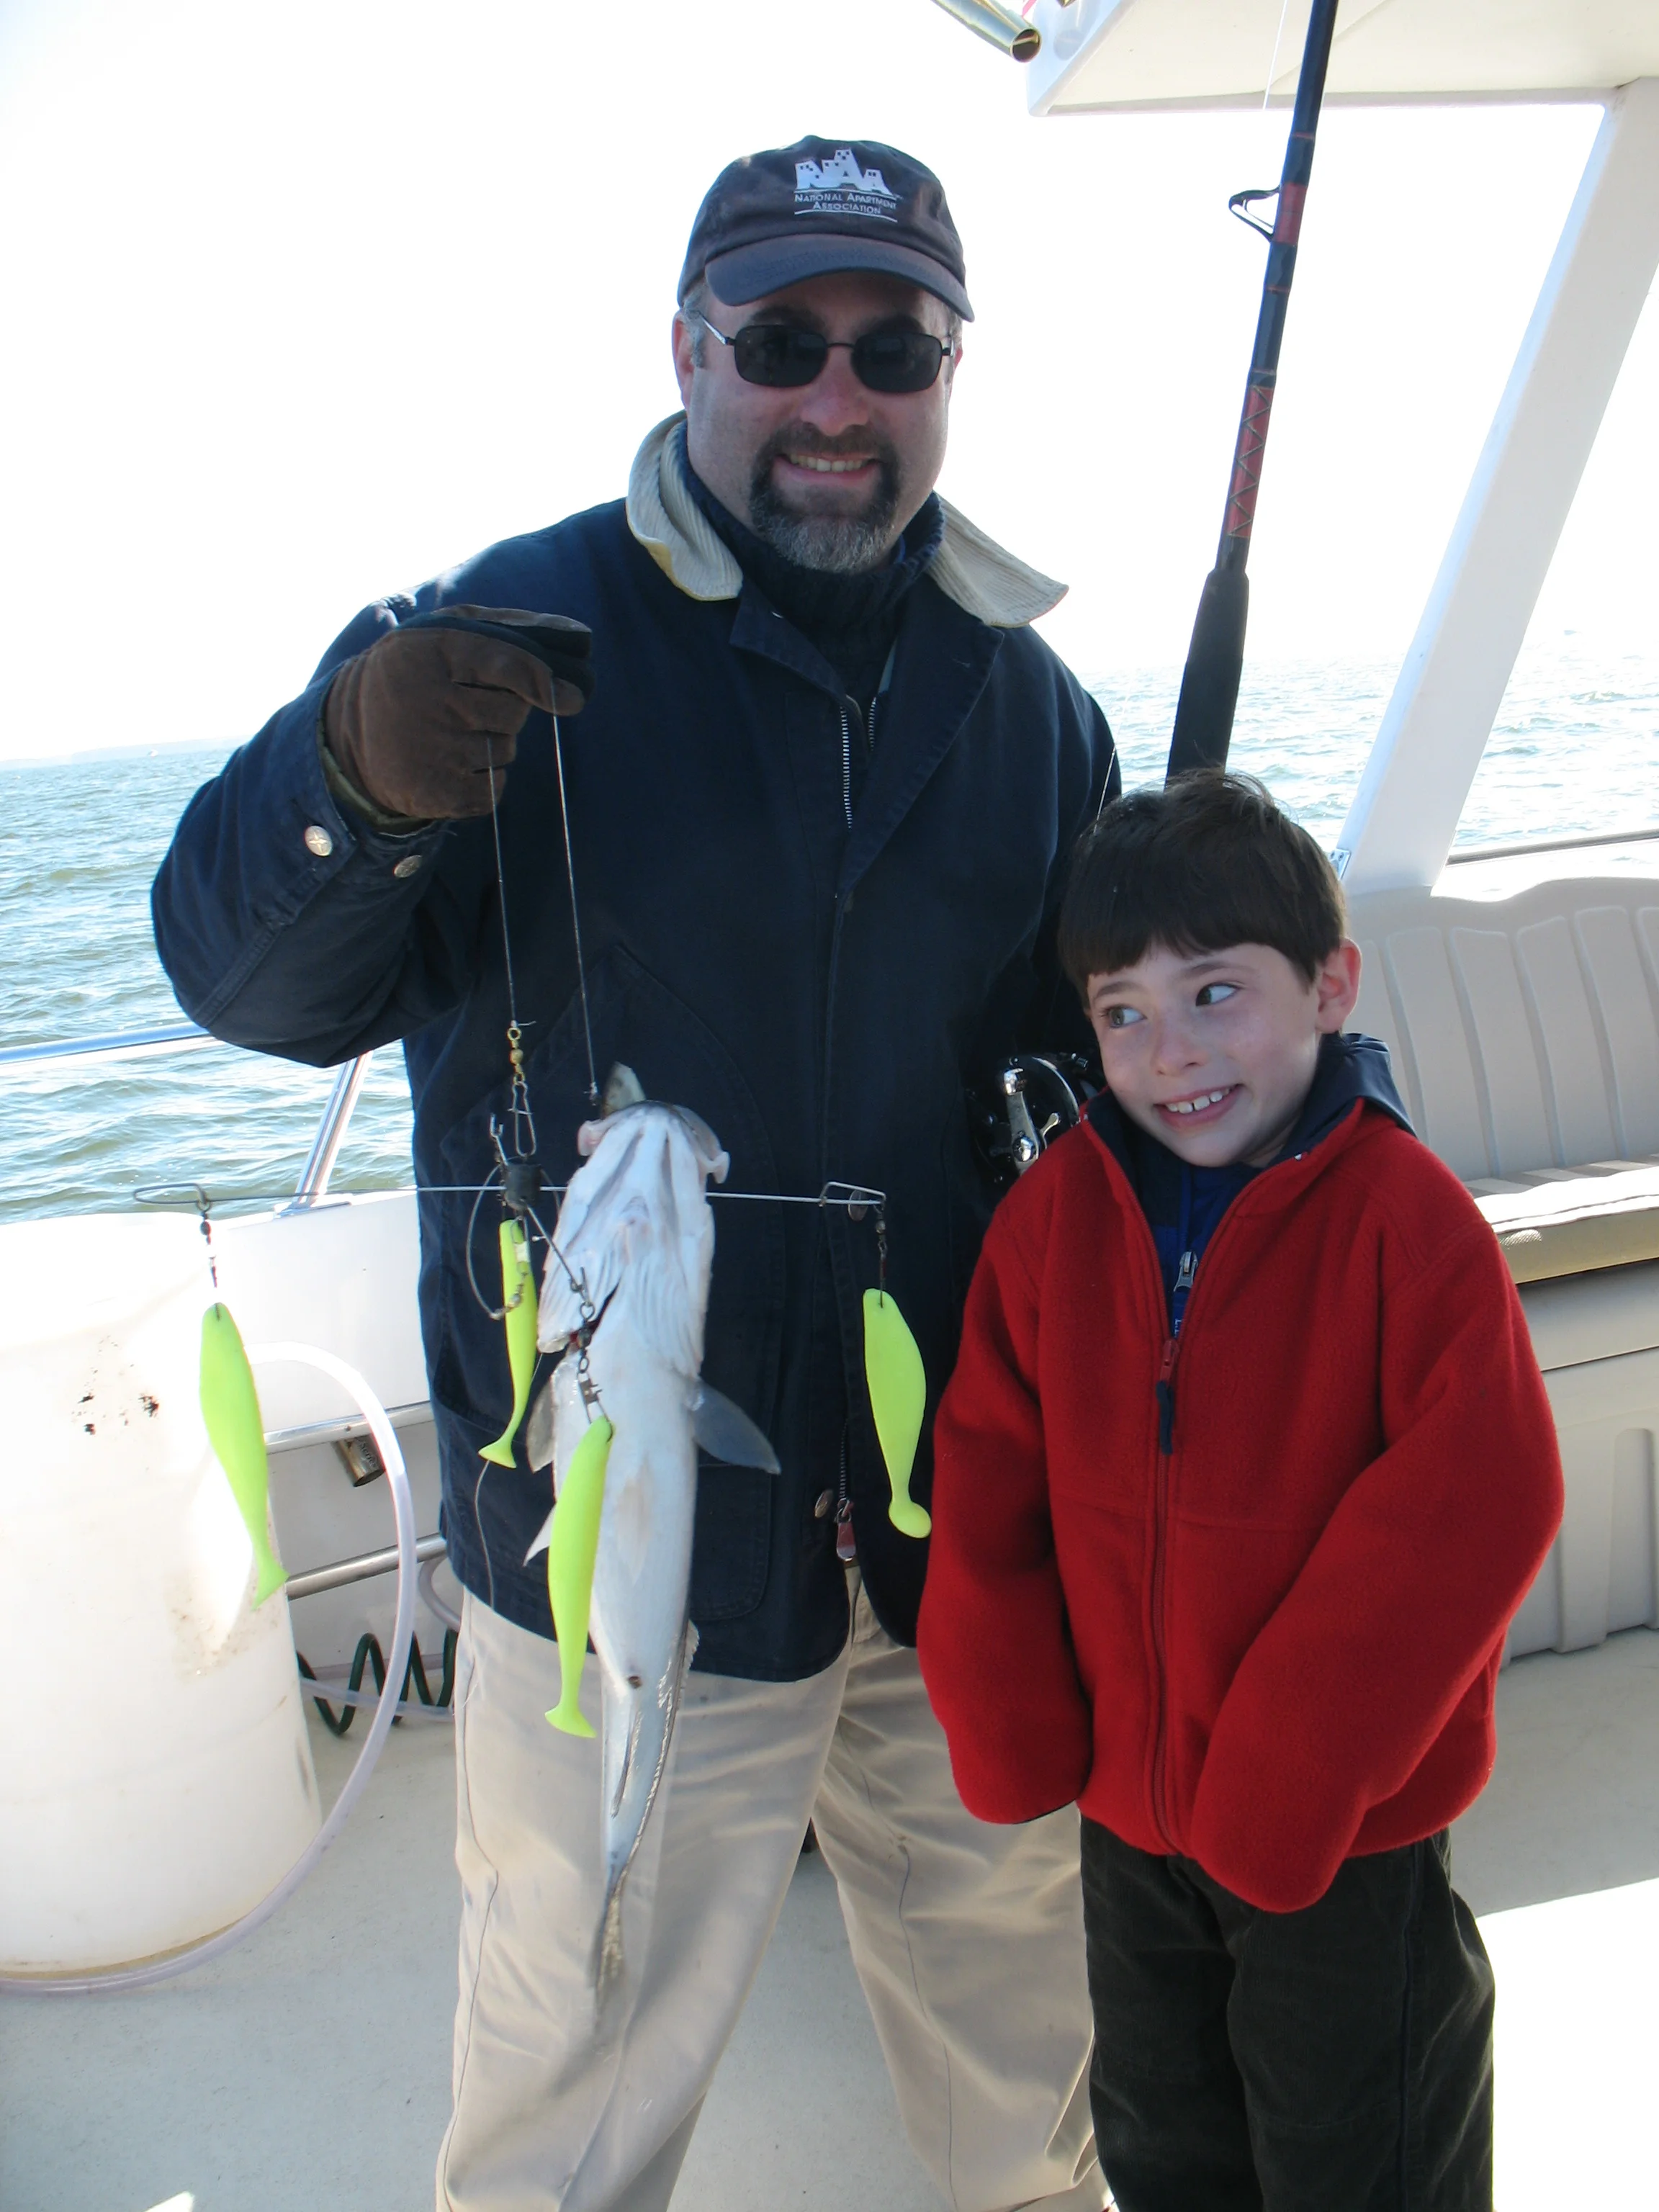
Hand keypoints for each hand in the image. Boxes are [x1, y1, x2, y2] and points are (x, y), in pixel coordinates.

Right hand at [324, 607, 592, 821]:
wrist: (352, 729)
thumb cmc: (421, 671)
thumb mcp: (450, 633)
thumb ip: (512, 628)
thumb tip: (579, 635)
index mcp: (435, 651)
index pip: (507, 665)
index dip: (544, 681)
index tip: (573, 697)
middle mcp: (432, 702)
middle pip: (514, 714)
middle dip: (507, 710)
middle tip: (469, 704)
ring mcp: (433, 751)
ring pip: (506, 751)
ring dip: (494, 743)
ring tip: (451, 732)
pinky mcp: (435, 793)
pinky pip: (495, 789)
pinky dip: (487, 779)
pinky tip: (453, 764)